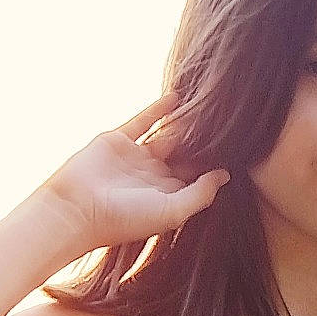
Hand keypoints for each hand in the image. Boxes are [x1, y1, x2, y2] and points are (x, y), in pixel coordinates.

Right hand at [42, 88, 229, 250]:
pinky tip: (177, 97)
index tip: (239, 147)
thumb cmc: (125, 218)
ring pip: (166, 136)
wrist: (77, 208)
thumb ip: (200, 194)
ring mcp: (135, 157)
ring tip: (206, 106)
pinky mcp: (117, 140)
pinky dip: (159, 109)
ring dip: (184, 124)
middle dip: (202, 141)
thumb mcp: (172, 211)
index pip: (197, 176)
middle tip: (227, 121)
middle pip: (184, 154)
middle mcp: (153, 177)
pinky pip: (143, 121)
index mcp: (167, 197)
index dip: (214, 163)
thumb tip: (225, 175)